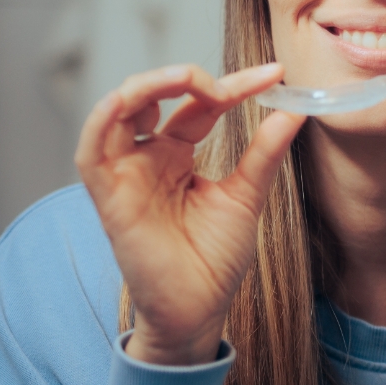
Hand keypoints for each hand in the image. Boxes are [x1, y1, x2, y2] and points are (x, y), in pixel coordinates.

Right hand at [75, 63, 305, 365]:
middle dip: (188, 78)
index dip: (236, 85)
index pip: (200, 104)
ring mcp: (126, 173)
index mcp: (177, 153)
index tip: (276, 74)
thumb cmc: (215, 258)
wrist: (199, 310)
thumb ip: (264, 151)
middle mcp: (148, 156)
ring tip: (187, 78)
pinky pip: (91, 151)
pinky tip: (126, 101)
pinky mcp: (108, 197)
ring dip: (148, 86)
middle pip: (155, 95)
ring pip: (119, 110)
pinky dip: (103, 120)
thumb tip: (295, 109)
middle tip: (229, 86)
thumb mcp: (245, 195)